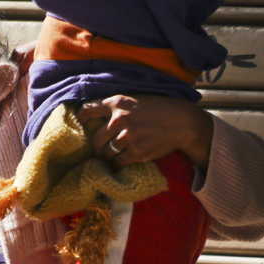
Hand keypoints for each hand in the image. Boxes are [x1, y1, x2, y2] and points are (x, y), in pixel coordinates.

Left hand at [78, 95, 214, 168]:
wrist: (182, 122)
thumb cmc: (159, 109)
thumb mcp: (136, 100)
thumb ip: (118, 106)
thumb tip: (98, 117)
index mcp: (117, 102)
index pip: (88, 109)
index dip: (81, 118)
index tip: (81, 124)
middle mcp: (120, 119)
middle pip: (95, 139)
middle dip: (95, 146)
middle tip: (98, 149)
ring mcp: (129, 137)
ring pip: (107, 152)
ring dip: (108, 156)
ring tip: (111, 156)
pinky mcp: (138, 152)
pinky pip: (119, 162)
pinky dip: (118, 164)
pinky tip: (121, 161)